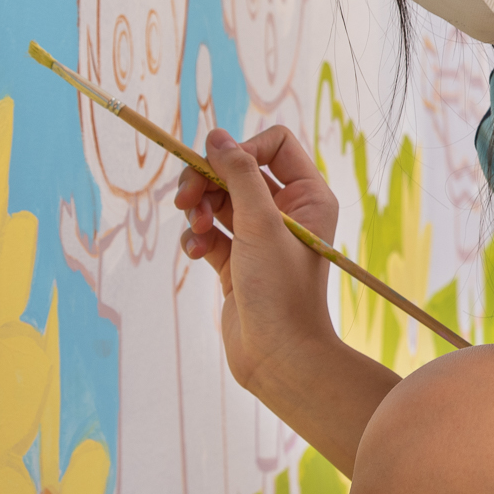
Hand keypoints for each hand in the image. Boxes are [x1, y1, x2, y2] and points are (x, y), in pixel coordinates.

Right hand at [175, 126, 339, 398]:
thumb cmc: (280, 289)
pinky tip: (196, 252)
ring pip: (218, 200)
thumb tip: (217, 136)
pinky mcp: (236, 262)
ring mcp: (260, 237)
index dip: (242, 149)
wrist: (278, 357)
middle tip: (185, 198)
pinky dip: (197, 237)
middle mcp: (287, 211)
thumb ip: (238, 175)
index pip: (274, 144)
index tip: (217, 167)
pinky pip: (209, 232)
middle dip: (207, 180)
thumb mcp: (259, 223)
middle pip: (237, 170)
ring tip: (196, 227)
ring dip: (199, 208)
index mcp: (308, 195)